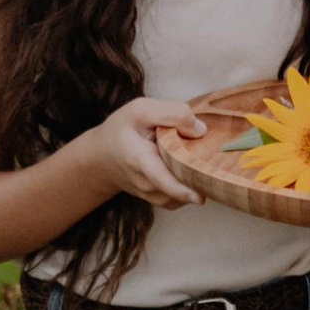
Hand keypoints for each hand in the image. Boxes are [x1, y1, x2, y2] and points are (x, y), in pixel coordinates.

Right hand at [84, 97, 206, 207]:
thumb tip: (201, 130)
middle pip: (180, 189)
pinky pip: (180, 199)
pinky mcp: (159, 198)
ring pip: (182, 197)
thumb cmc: (122, 129)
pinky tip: (190, 170)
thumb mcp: (141, 110)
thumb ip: (172, 114)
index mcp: (139, 159)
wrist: (102, 156)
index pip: (162, 181)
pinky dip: (189, 188)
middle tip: (207, 161)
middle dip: (198, 179)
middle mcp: (146, 184)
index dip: (182, 190)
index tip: (199, 197)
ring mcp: (152, 195)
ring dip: (194, 183)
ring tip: (195, 161)